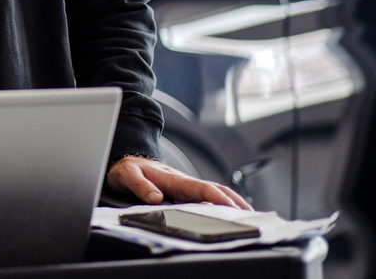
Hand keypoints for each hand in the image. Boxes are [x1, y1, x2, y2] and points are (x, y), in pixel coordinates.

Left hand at [107, 155, 251, 209]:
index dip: (217, 198)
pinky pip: (205, 196)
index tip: (231, 207)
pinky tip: (226, 211)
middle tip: (250, 215)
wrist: (125, 160)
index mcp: (173, 179)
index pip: (201, 188)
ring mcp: (184, 186)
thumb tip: (156, 198)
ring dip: (231, 201)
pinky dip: (220, 202)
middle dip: (234, 200)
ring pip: (213, 192)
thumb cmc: (127, 168)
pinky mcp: (182, 190)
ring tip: (246, 215)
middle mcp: (183, 182)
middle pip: (215, 189)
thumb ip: (140, 186)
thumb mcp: (127, 176)